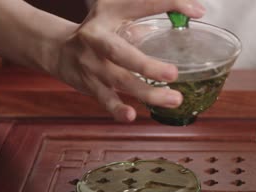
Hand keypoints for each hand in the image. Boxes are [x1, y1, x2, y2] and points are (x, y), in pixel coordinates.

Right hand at [50, 0, 204, 121]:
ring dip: (147, 92)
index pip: (141, 4)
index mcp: (109, 12)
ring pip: (120, 80)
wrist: (58, 49)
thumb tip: (192, 13)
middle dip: (148, 65)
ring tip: (174, 99)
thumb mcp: (119, 14)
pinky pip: (105, 99)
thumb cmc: (100, 31)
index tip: (197, 11)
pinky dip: (117, 109)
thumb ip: (148, 17)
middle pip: (122, 53)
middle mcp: (97, 37)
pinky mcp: (89, 84)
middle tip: (174, 73)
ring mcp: (91, 63)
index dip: (169, 4)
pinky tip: (130, 116)